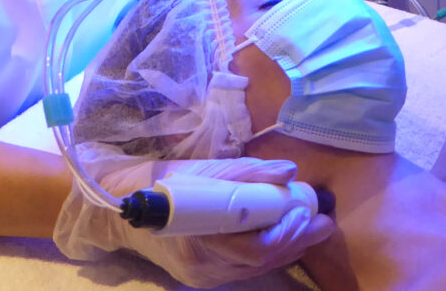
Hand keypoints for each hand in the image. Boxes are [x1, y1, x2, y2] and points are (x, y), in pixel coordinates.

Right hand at [54, 147, 334, 288]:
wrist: (123, 207)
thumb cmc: (165, 183)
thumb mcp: (204, 169)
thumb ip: (246, 171)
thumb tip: (288, 170)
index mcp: (198, 238)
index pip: (253, 249)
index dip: (285, 234)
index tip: (307, 212)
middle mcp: (202, 266)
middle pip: (260, 262)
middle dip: (296, 241)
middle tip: (323, 220)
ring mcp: (203, 275)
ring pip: (256, 268)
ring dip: (287, 247)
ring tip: (311, 225)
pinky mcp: (205, 275)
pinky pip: (245, 267)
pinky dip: (268, 251)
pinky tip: (284, 234)